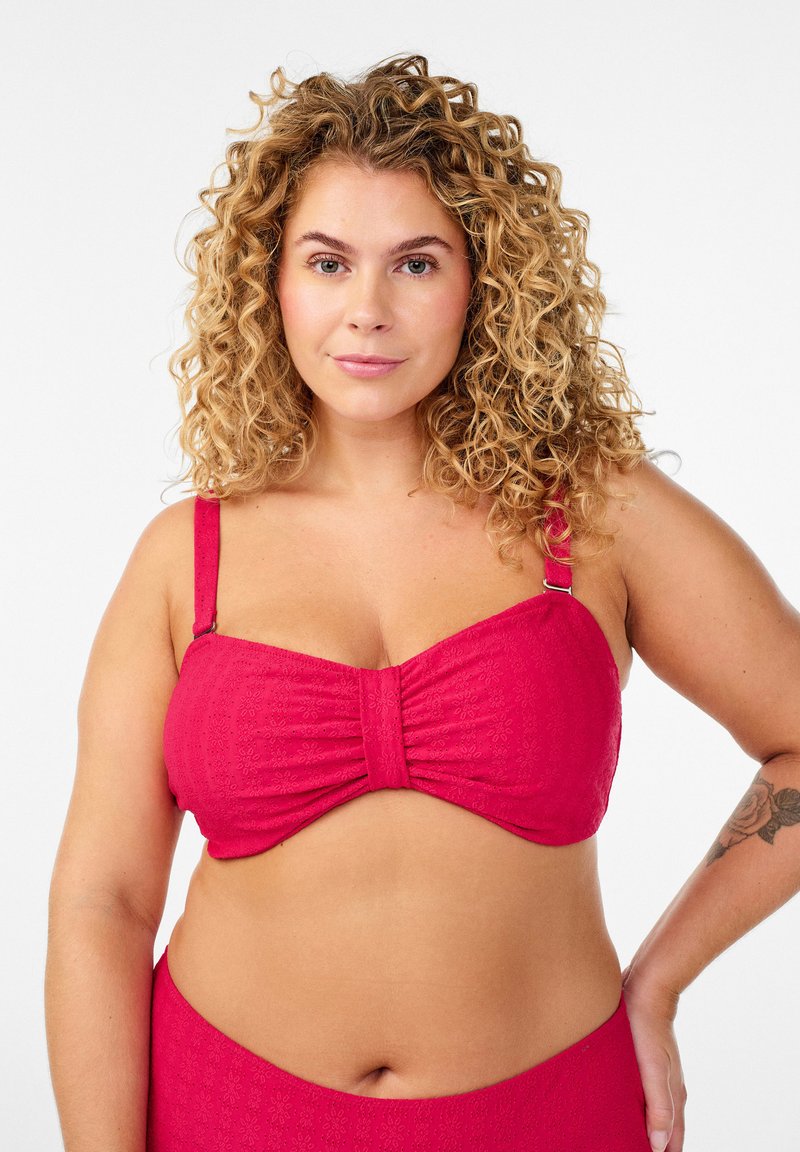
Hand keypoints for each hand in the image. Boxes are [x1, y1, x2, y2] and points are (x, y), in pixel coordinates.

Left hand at [620, 965, 687, 1151]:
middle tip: (632, 1149)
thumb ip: (659, 1107)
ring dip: (644, 1127)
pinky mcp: (643, 1061)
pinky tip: (621, 1105)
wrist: (646, 988)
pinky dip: (635, 1106)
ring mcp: (657, 1075)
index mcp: (673, 1096)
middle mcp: (668, 1089)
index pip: (673, 1140)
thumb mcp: (654, 1069)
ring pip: (653, 1111)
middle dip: (654, 1145)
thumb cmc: (649, 1028)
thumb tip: (659, 1145)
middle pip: (665, 1130)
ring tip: (625, 1136)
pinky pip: (642, 1093)